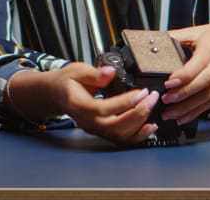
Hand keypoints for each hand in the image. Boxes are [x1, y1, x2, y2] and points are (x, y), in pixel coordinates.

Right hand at [11, 63, 158, 145]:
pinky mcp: (102, 131)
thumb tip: (110, 72)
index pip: (104, 109)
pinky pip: (121, 138)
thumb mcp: (76, 70)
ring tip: (152, 108)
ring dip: (140, 123)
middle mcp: (87, 122)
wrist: (56, 94)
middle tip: (152, 97)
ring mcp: (95, 129)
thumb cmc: (66, 82)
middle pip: (115, 126)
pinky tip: (149, 127)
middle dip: (138, 112)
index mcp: (79, 106)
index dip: (124, 102)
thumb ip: (94, 73)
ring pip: (119, 135)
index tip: (141, 92)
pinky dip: (137, 135)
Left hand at [160, 19, 209, 124]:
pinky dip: (199, 111)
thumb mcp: (204, 29)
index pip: (199, 63)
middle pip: (204, 82)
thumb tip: (159, 41)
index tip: (169, 82)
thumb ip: (181, 35)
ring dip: (189, 108)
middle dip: (184, 94)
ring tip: (171, 114)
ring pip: (209, 96)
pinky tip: (186, 116)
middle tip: (166, 101)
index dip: (184, 75)